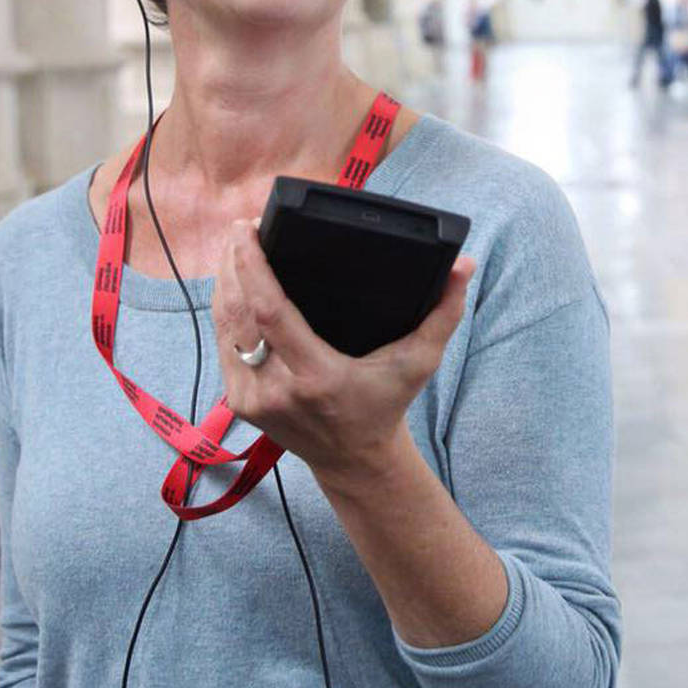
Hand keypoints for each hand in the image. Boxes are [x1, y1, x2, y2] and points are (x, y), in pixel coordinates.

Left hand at [211, 216, 475, 485]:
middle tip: (243, 227)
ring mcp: (252, 399)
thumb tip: (464, 266)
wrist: (354, 460)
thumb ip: (444, 312)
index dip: (252, 268)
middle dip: (234, 265)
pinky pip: (223, 345)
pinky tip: (230, 284)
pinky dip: (223, 310)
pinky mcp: (239, 402)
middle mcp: (277, 391)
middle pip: (238, 313)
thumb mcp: (420, 362)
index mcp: (317, 377)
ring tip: (235, 246)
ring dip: (225, 282)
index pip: (269, 313)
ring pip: (224, 327)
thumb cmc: (386, 404)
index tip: (248, 231)